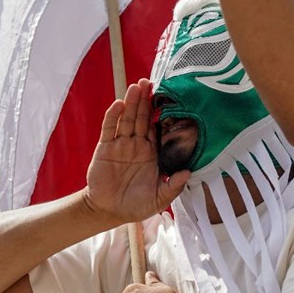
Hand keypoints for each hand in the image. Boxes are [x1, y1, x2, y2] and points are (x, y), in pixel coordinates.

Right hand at [83, 80, 189, 225]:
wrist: (109, 211)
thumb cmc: (136, 205)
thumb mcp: (159, 199)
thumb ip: (172, 186)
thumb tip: (188, 172)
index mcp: (151, 153)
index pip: (156, 127)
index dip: (160, 113)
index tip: (167, 97)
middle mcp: (137, 144)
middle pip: (141, 118)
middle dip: (145, 100)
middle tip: (149, 81)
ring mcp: (120, 144)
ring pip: (127, 119)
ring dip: (131, 103)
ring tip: (136, 86)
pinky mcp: (105, 148)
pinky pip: (109, 129)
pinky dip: (113, 116)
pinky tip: (118, 104)